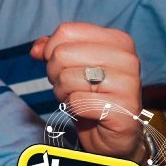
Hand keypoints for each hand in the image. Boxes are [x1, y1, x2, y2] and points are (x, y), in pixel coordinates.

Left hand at [31, 22, 145, 161]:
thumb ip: (54, 49)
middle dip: (55, 73)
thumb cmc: (91, 94)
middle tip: (69, 86)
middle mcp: (127, 59)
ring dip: (63, 92)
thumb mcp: (72, 65)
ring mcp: (128, 84)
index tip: (60, 65)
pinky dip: (72, 108)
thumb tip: (36, 49)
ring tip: (79, 98)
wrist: (113, 133)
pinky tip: (87, 111)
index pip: (66, 31)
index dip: (51, 49)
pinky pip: (76, 102)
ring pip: (66, 78)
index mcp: (118, 41)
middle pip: (62, 53)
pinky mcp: (122, 109)